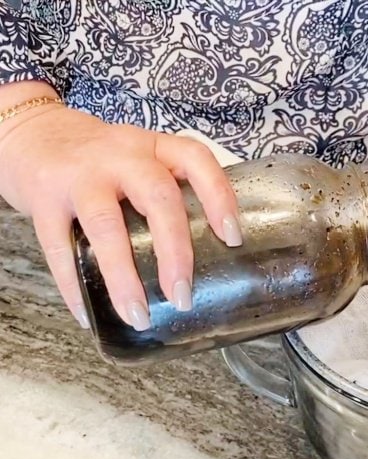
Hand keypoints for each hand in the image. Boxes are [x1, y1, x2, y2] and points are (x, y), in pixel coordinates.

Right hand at [0, 104, 241, 329]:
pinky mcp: (44, 198)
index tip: (233, 237)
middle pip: (157, 198)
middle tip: (183, 296)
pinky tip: (89, 312)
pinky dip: (74, 285)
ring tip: (138, 315)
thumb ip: (170, 192)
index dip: (219, 196)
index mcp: (154, 148)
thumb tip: (209, 256)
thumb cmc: (102, 160)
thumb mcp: (142, 159)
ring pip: (106, 228)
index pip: (195, 160)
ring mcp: (80, 176)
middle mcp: (121, 156)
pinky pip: (59, 248)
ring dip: (124, 278)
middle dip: (175, 252)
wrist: (32, 133)